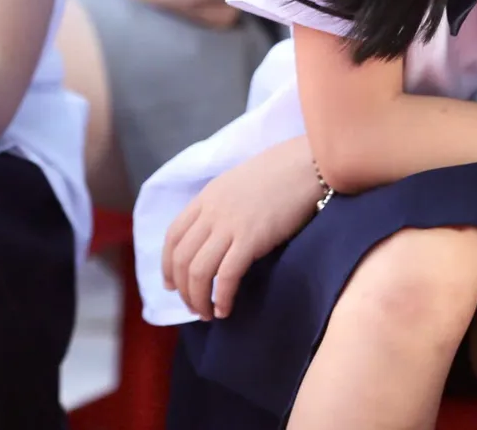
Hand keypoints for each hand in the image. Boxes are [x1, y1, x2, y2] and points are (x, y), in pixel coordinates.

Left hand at [162, 138, 318, 319]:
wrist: (308, 163)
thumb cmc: (281, 173)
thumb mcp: (239, 183)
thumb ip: (222, 206)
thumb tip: (218, 234)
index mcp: (206, 197)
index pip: (173, 237)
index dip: (168, 266)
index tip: (172, 286)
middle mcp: (212, 212)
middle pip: (182, 259)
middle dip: (184, 290)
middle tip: (195, 307)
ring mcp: (230, 225)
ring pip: (198, 272)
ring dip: (198, 299)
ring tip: (208, 314)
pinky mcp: (251, 239)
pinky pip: (226, 276)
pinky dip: (222, 297)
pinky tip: (226, 309)